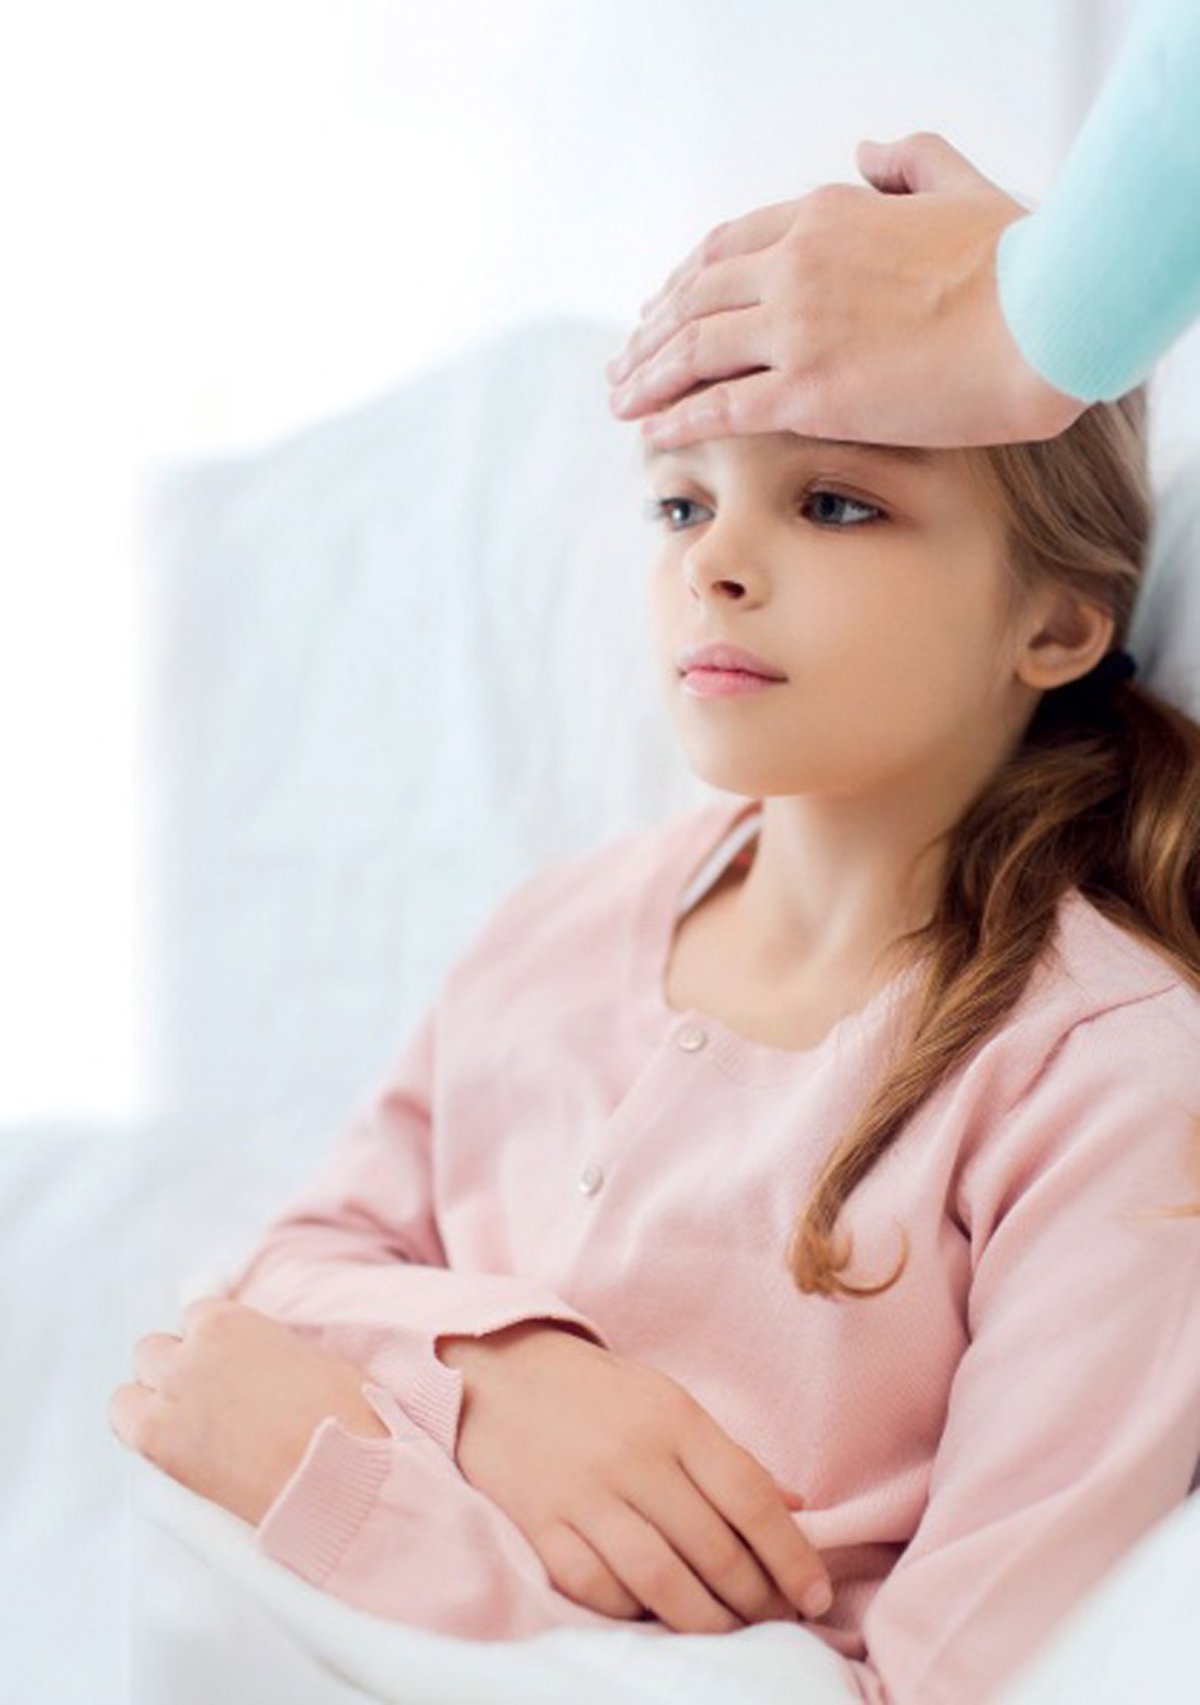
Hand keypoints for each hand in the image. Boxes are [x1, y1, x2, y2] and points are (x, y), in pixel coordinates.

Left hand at [108, 1296, 388, 1524]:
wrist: (334, 1474)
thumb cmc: (341, 1415)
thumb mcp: (306, 1356)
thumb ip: (261, 1348)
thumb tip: (250, 1363)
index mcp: (227, 1323)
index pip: (194, 1318)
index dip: (211, 1346)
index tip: (227, 1369)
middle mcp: (189, 1354)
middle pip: (153, 1351)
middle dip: (176, 1371)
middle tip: (209, 1401)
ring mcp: (168, 1399)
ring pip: (131, 1391)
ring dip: (154, 1403)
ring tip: (190, 1430)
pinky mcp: (157, 1444)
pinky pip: (125, 1424)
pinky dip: (142, 1432)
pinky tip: (176, 1449)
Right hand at [438, 1320, 833, 1632]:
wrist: (496, 1372)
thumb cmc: (596, 1392)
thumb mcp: (667, 1401)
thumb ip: (727, 1456)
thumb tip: (796, 1508)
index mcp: (675, 1419)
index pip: (751, 1498)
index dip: (793, 1555)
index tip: (817, 1596)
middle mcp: (634, 1457)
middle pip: (713, 1549)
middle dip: (757, 1600)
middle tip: (777, 1621)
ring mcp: (584, 1494)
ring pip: (661, 1581)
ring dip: (706, 1621)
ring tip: (729, 1633)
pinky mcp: (541, 1525)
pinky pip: (598, 1589)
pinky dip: (633, 1613)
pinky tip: (655, 1615)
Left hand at [606, 131, 1087, 449]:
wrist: (1050, 312)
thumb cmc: (1022, 260)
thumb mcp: (961, 186)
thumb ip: (911, 162)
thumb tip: (870, 148)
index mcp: (825, 215)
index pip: (726, 247)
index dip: (684, 283)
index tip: (663, 310)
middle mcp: (795, 265)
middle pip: (694, 298)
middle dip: (651, 334)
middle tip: (624, 363)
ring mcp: (797, 328)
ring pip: (693, 350)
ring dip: (647, 376)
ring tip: (621, 400)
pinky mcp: (808, 390)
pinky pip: (719, 406)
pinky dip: (676, 418)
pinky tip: (652, 432)